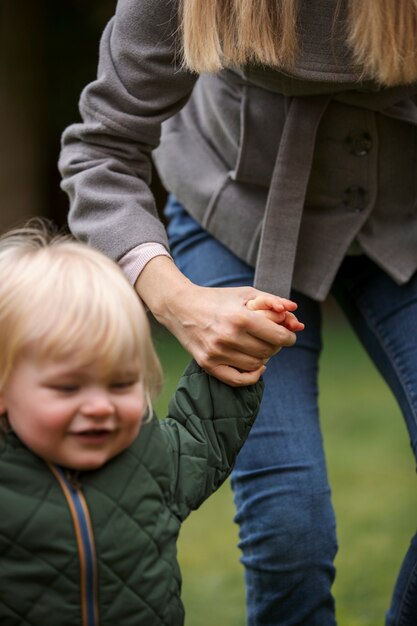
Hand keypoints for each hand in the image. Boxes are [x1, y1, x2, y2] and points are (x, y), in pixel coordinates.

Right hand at [136, 257, 302, 385]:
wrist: (180, 307)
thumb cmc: (217, 298)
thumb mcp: (245, 294)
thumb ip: (272, 301)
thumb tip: (294, 310)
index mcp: (240, 317)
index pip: (278, 336)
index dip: (289, 337)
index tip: (289, 335)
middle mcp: (228, 337)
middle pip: (268, 351)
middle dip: (276, 345)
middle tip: (273, 339)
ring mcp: (217, 353)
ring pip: (256, 365)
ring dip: (264, 358)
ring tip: (260, 347)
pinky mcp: (207, 364)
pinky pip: (238, 380)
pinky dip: (252, 377)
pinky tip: (257, 367)